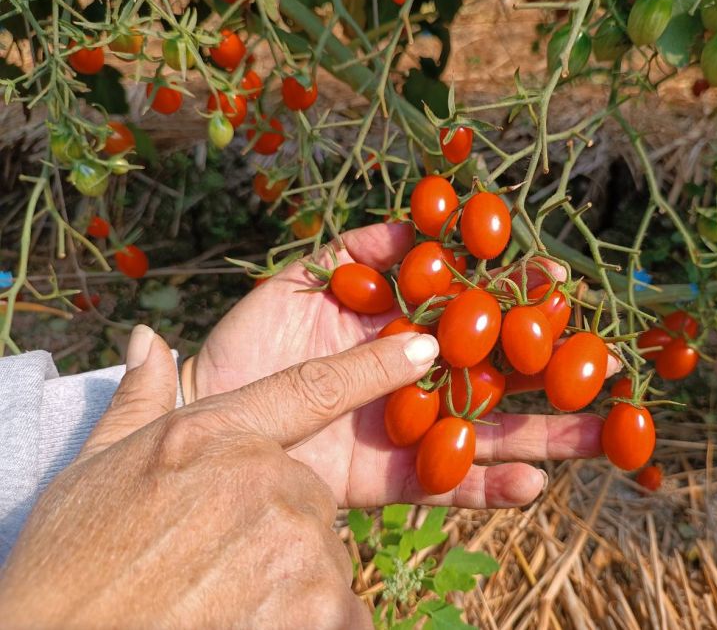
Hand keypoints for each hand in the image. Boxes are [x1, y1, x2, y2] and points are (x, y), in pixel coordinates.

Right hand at [0, 325, 441, 627]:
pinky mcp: (317, 606)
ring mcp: (293, 541)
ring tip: (222, 605)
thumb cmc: (69, 568)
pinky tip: (246, 627)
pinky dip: (306, 624)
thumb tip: (147, 339)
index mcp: (215, 434)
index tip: (423, 351)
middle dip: (281, 527)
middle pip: (310, 495)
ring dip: (287, 582)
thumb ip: (140, 401)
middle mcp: (262, 477)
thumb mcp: (97, 471)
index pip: (311, 389)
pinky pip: (338, 609)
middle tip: (219, 566)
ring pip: (321, 554)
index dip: (373, 368)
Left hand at [189, 223, 619, 508]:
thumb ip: (360, 252)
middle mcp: (418, 380)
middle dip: (557, 372)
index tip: (560, 278)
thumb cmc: (249, 342)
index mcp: (403, 332)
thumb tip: (421, 219)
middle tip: (618, 366)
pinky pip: (449, 486)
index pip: (473, 313)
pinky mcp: (392, 480)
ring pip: (490, 432)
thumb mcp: (301, 282)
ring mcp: (411, 431)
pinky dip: (491, 488)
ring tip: (608, 437)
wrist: (205, 414)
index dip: (515, 296)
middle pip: (498, 376)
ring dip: (550, 436)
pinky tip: (536, 483)